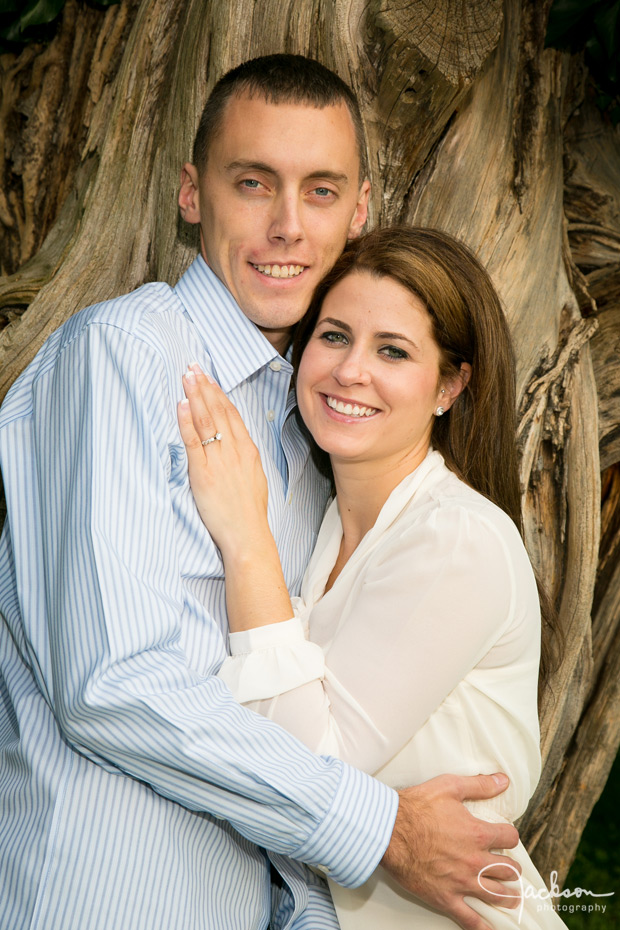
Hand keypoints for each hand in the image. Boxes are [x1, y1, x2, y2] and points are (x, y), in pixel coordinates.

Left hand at [177, 365, 269, 557]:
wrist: (247, 533)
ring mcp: (219, 460)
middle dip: (205, 387)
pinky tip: (181, 405)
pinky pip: (193, 442)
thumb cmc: (249, 511)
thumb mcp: (254, 477)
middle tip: (193, 368)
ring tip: (186, 377)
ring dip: (195, 396)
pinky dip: (186, 421)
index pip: (232, 414)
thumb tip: (232, 444)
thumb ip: (242, 457)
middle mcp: (235, 450)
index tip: (208, 378)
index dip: (219, 393)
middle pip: (219, 411)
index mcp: (248, 450)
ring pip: (207, 421)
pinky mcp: (203, 473)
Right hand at [381, 773, 519, 929]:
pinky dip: (484, 927)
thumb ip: (479, 785)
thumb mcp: (449, 787)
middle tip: (510, 869)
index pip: (509, 838)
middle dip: (511, 869)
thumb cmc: (416, 807)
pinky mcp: (445, 898)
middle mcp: (474, 860)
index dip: (509, 836)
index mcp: (477, 833)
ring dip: (508, 897)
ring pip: (496, 895)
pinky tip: (493, 929)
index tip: (506, 837)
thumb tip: (502, 780)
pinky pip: (470, 919)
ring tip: (513, 898)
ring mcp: (461, 882)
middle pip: (507, 870)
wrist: (388, 831)